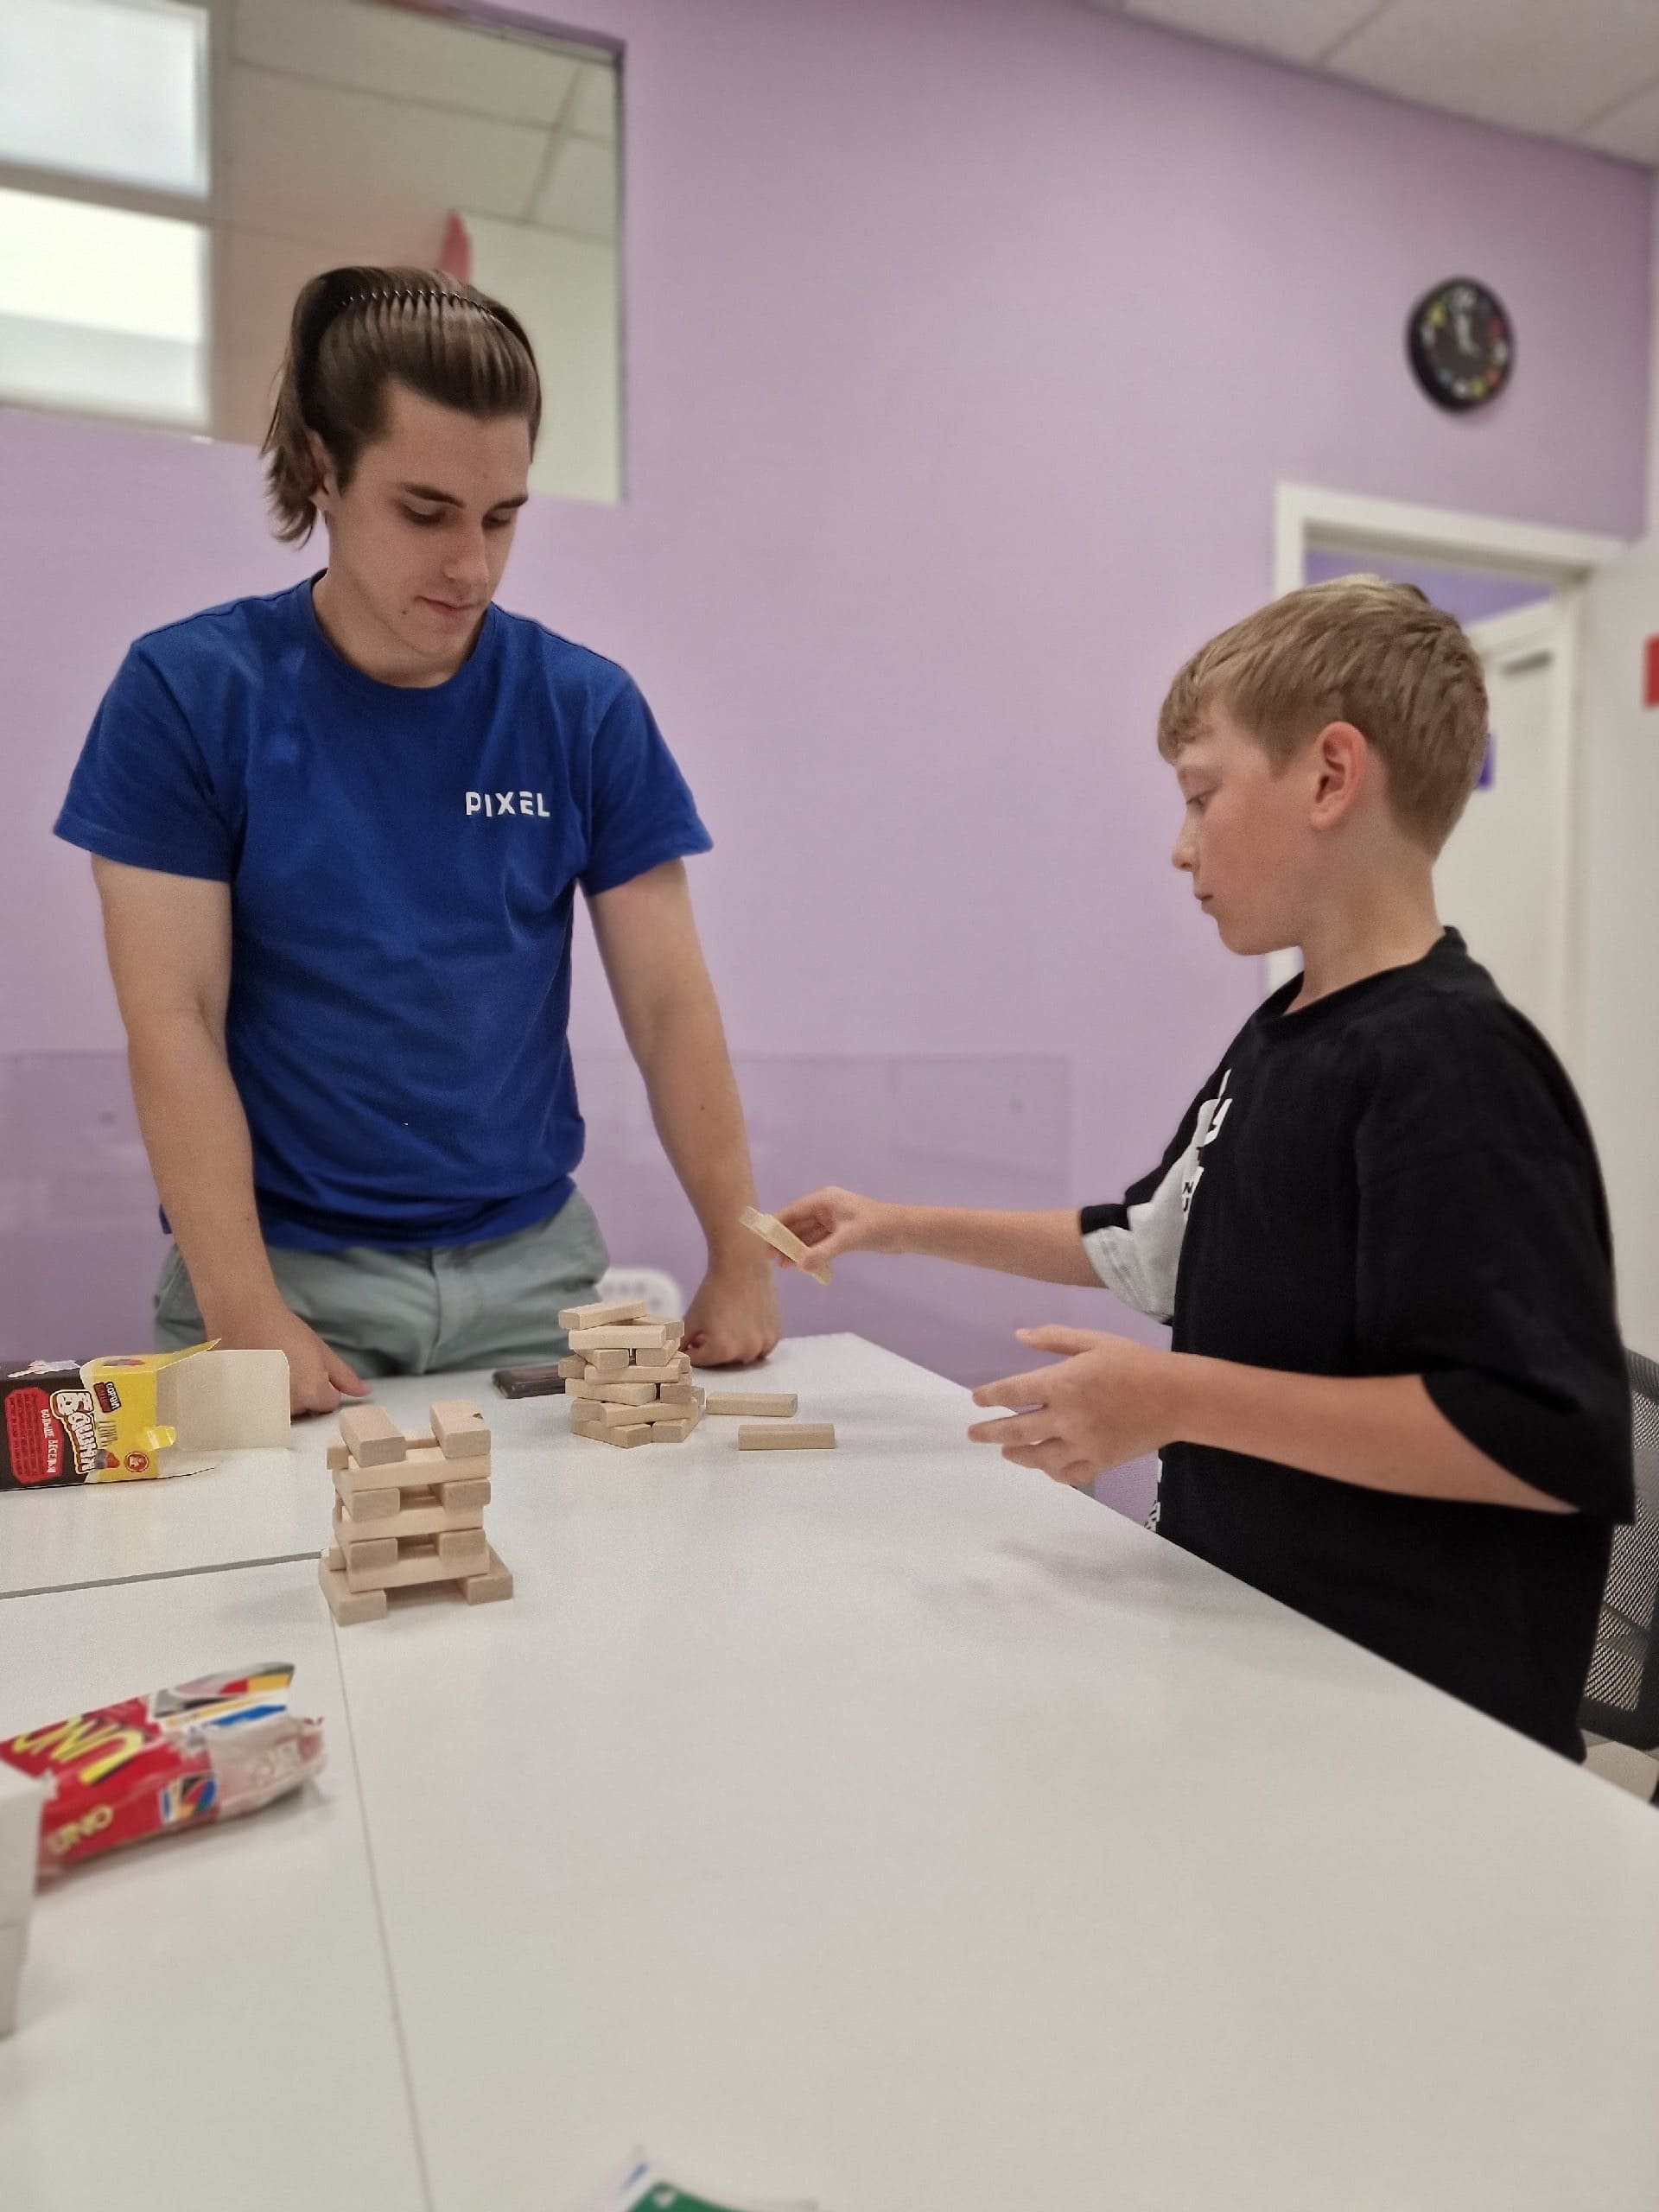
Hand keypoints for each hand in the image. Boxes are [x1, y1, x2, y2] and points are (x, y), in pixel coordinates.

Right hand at [204, 1296, 371, 1419]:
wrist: (243, 1317)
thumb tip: (364, 1392)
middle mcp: (290, 1407)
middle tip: (287, 1369)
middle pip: (304, 1411)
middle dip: (301, 1396)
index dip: (322, 1387)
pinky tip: (253, 1381)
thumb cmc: (284, 1330)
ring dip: (280, 1399)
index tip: (308, 1370)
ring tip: (269, 1373)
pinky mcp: (241, 1407)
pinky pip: (258, 1412)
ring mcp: (263, 1409)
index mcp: (312, 1393)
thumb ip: (343, 1376)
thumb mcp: (320, 1350)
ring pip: (282, 1413)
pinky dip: (258, 1401)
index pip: (328, 1403)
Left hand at [684, 1250, 781, 1365]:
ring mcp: (762, 1345)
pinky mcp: (774, 1336)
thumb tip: (678, 1354)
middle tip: (707, 1331)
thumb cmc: (714, 1291)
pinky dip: (750, 1342)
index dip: (691, 1351)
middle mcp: (745, 1352)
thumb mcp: (691, 1319)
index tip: (690, 1342)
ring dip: (732, 1348)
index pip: (700, 1361)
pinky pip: (759, 1348)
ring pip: (741, 1356)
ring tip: (725, 1326)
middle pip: (721, 1361)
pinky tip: (742, 1324)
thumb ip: (682, 1342)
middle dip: (711, 1349)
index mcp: (722, 1350)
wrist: (741, 1267)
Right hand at [770, 1186, 905, 1272]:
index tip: (764, 1240)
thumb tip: (800, 1266)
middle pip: (798, 1224)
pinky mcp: (841, 1233)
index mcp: (825, 1200)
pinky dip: (810, 1252)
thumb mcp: (847, 1239)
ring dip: (796, 1249)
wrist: (903, 1231)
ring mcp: (834, 1221)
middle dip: (784, 1240)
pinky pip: (819, 1242)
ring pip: (808, 1235)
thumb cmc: (876, 1227)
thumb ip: (822, 1252)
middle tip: (770, 1259)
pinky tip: (801, 1265)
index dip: (777, 1225)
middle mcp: (827, 1208)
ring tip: (782, 1266)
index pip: (794, 1211)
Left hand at [969, 1325, 1176, 1487]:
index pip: (1013, 1393)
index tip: (976, 1400)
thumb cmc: (1134, 1362)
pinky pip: (1067, 1475)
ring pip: (1037, 1458)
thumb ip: (1053, 1339)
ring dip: (1016, 1455)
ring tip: (1005, 1452)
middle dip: (989, 1433)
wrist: (1177, 1397)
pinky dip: (1051, 1473)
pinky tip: (1044, 1466)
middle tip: (973, 1434)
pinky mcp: (1100, 1463)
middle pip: (1016, 1431)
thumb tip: (1018, 1336)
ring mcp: (1083, 1444)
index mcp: (1063, 1383)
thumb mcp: (1093, 1340)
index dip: (989, 1397)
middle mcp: (1067, 1418)